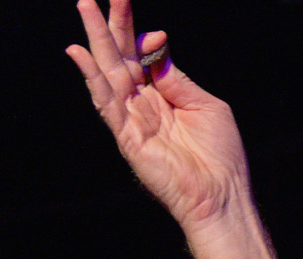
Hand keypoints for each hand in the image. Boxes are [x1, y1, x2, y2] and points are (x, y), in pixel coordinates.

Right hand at [66, 0, 250, 237]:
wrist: (222, 195)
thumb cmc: (221, 155)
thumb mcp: (206, 105)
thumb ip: (175, 76)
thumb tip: (153, 42)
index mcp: (164, 94)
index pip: (141, 54)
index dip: (136, 31)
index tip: (139, 15)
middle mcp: (144, 103)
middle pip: (119, 57)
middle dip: (108, 25)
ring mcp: (133, 119)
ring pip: (108, 72)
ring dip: (96, 40)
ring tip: (85, 6)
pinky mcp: (127, 136)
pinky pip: (106, 103)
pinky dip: (93, 78)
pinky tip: (80, 54)